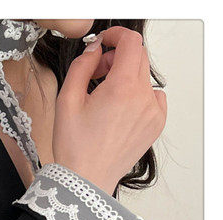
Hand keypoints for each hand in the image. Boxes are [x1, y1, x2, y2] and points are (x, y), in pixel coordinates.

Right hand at [52, 26, 166, 194]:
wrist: (86, 180)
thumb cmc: (75, 148)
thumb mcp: (66, 101)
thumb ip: (81, 67)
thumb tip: (95, 51)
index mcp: (121, 88)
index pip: (130, 43)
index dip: (116, 36)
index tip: (106, 42)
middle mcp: (142, 97)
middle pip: (138, 57)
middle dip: (117, 58)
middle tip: (98, 72)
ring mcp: (153, 111)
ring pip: (143, 78)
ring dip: (126, 79)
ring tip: (106, 99)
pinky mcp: (156, 124)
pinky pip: (153, 98)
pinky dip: (138, 97)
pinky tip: (119, 112)